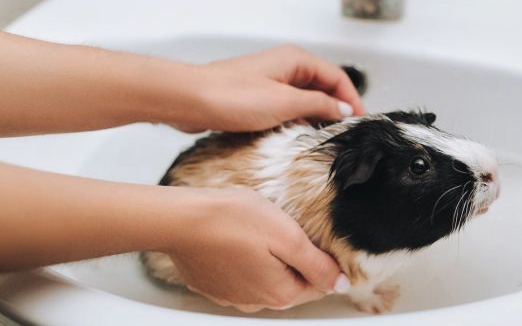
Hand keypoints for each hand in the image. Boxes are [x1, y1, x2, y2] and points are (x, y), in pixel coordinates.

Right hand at [164, 187, 345, 311]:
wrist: (180, 219)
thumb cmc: (232, 220)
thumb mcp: (287, 235)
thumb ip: (317, 264)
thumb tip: (341, 284)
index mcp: (279, 293)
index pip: (317, 285)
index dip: (319, 259)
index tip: (307, 236)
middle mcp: (255, 303)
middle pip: (289, 283)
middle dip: (292, 259)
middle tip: (282, 228)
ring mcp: (230, 296)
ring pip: (263, 280)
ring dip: (266, 259)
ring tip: (257, 230)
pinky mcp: (211, 285)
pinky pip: (238, 276)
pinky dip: (242, 260)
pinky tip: (237, 238)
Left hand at [170, 45, 365, 132]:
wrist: (190, 100)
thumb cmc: (230, 96)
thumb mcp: (285, 103)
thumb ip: (318, 105)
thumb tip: (342, 109)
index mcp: (296, 59)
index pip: (337, 77)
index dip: (352, 100)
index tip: (360, 122)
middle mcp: (284, 66)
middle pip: (322, 86)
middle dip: (335, 108)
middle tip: (344, 132)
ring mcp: (269, 81)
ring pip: (304, 98)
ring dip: (315, 116)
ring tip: (323, 137)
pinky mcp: (256, 96)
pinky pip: (286, 106)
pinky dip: (296, 119)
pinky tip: (295, 136)